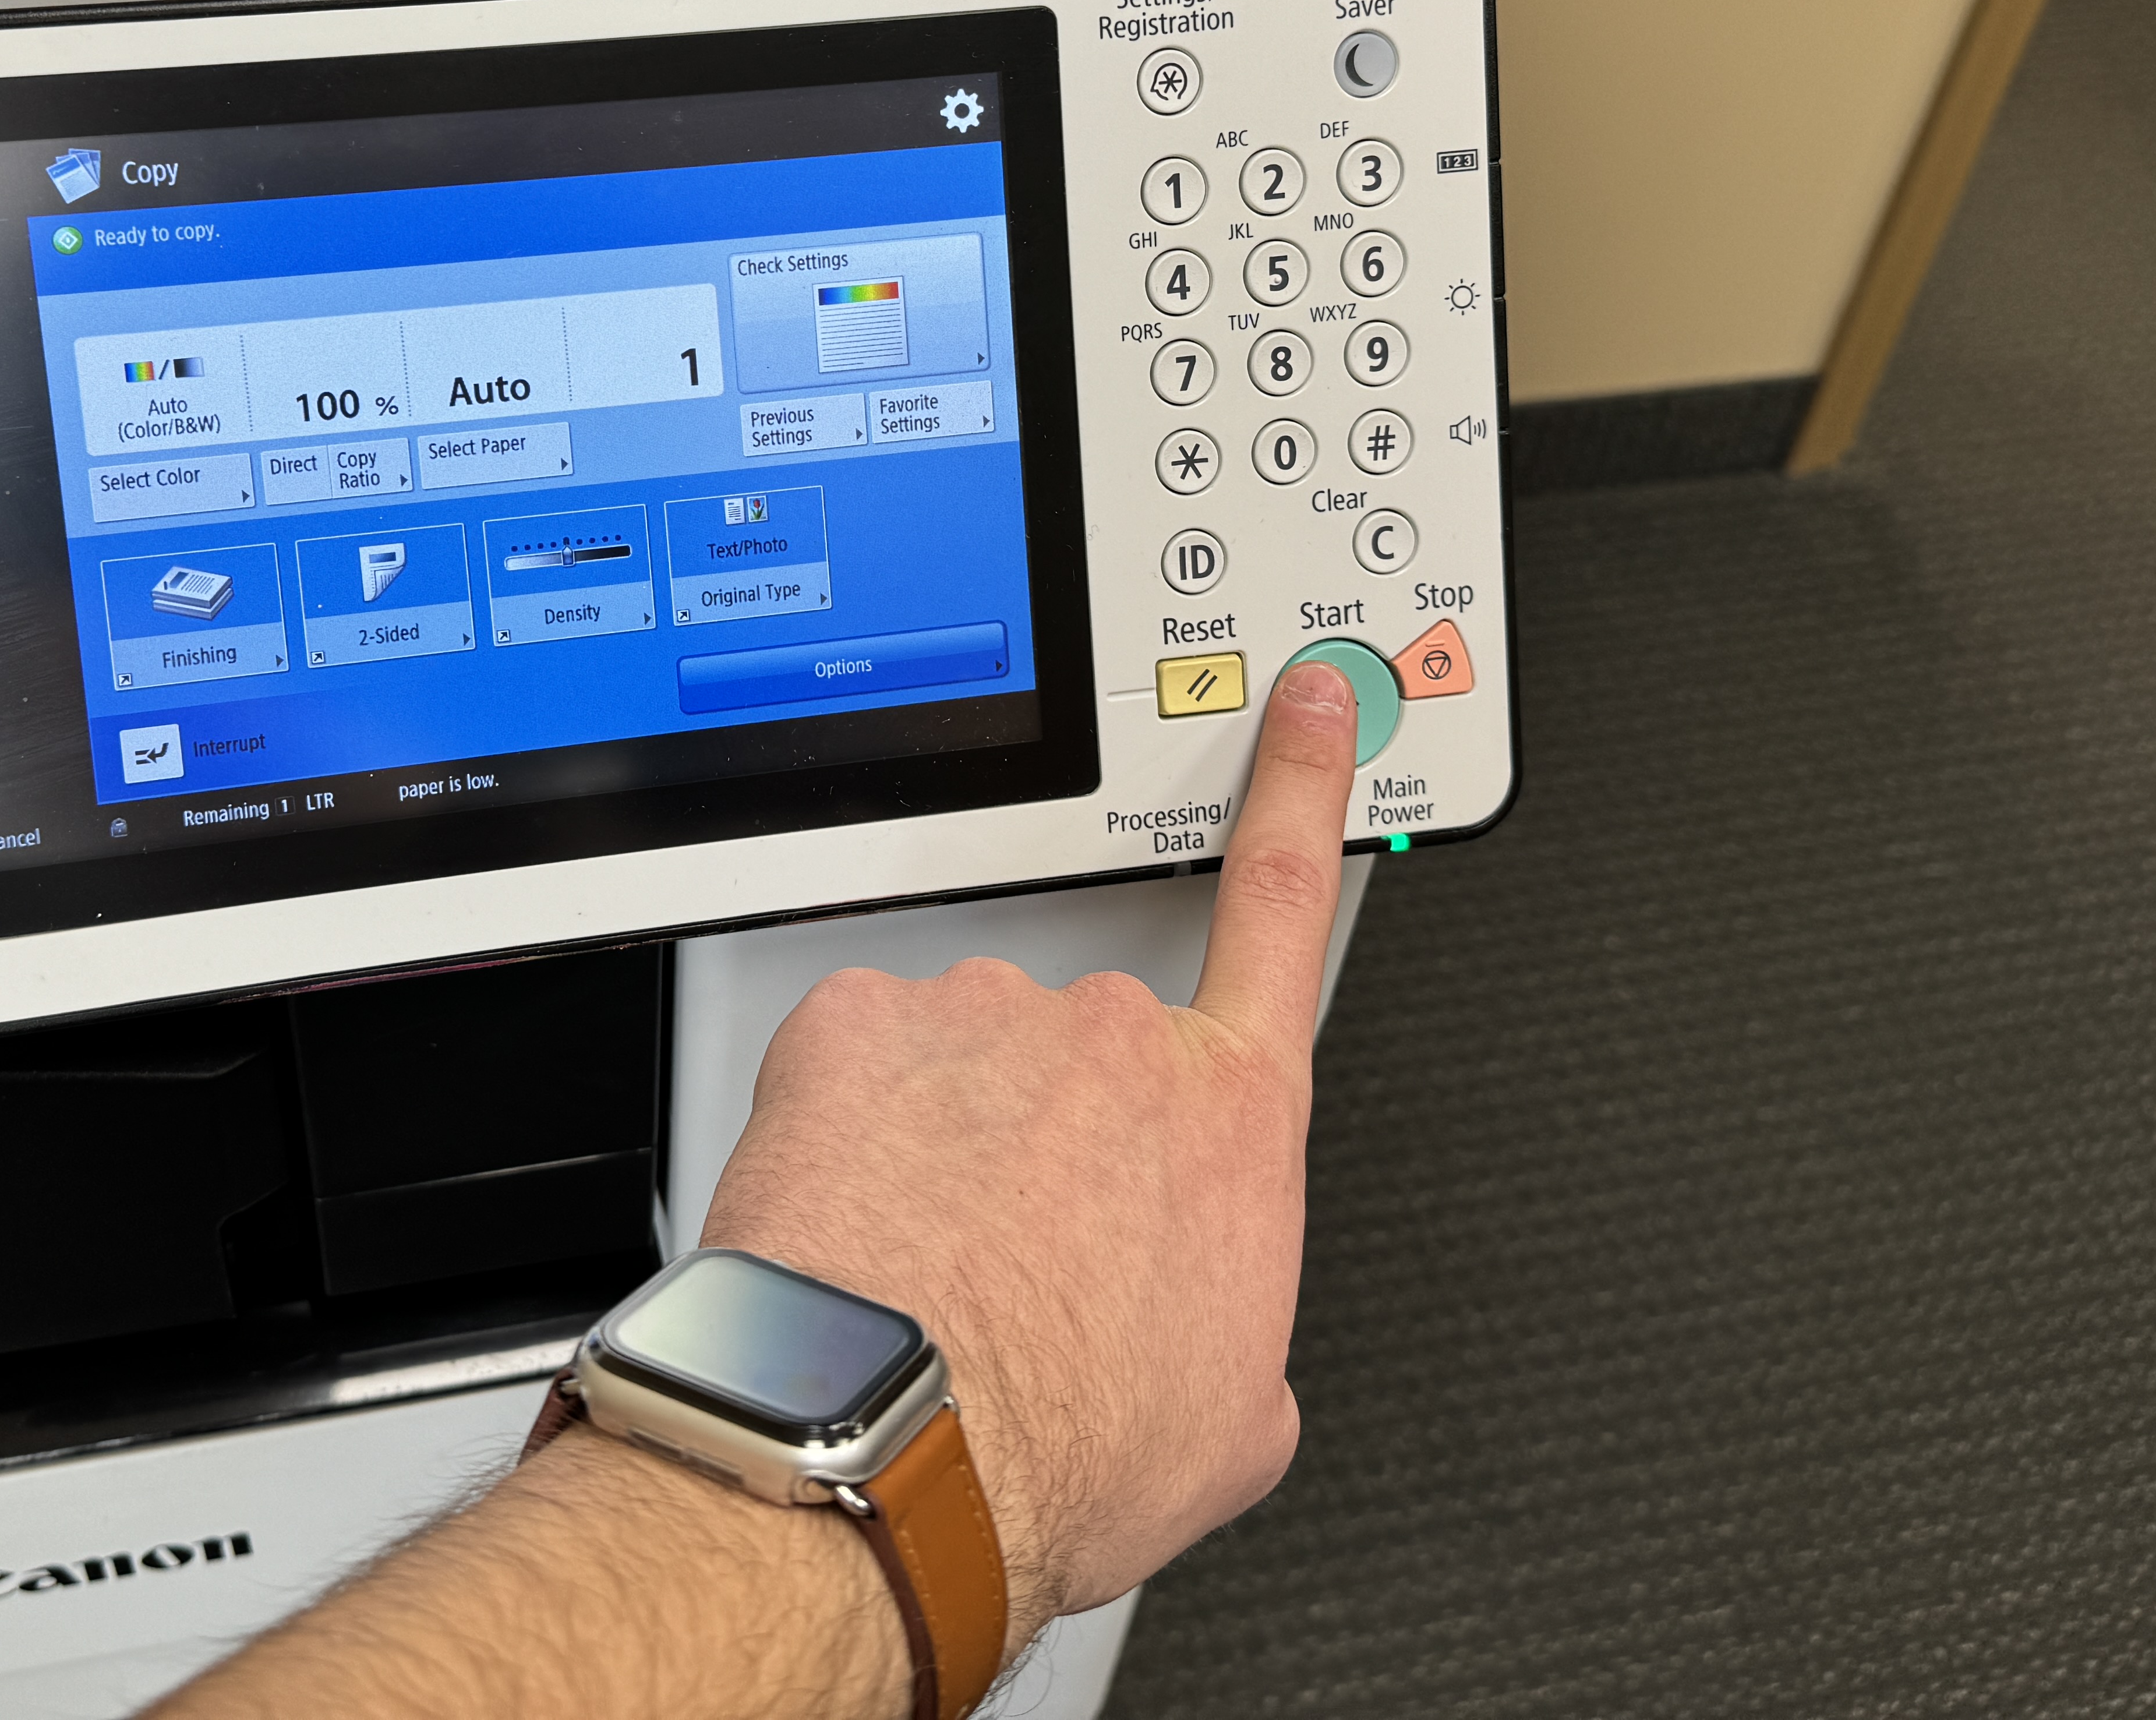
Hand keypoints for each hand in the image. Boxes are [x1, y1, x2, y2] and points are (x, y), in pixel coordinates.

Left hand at [698, 657, 1358, 1635]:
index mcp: (1229, 1120)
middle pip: (1086, 1051)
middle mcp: (1116, 1042)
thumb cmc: (1059, 1448)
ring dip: (942, 1138)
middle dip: (1048, 1134)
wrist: (894, 1449)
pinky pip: (859, 1058)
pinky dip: (847, 1130)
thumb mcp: (1230, 1422)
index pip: (1289, 909)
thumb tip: (1222, 1329)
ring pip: (963, 1059)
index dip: (1305, 788)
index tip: (1308, 706)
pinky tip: (852, 1222)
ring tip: (920, 1262)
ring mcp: (984, 1017)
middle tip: (1005, 1253)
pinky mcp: (858, 1021)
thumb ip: (1246, 1325)